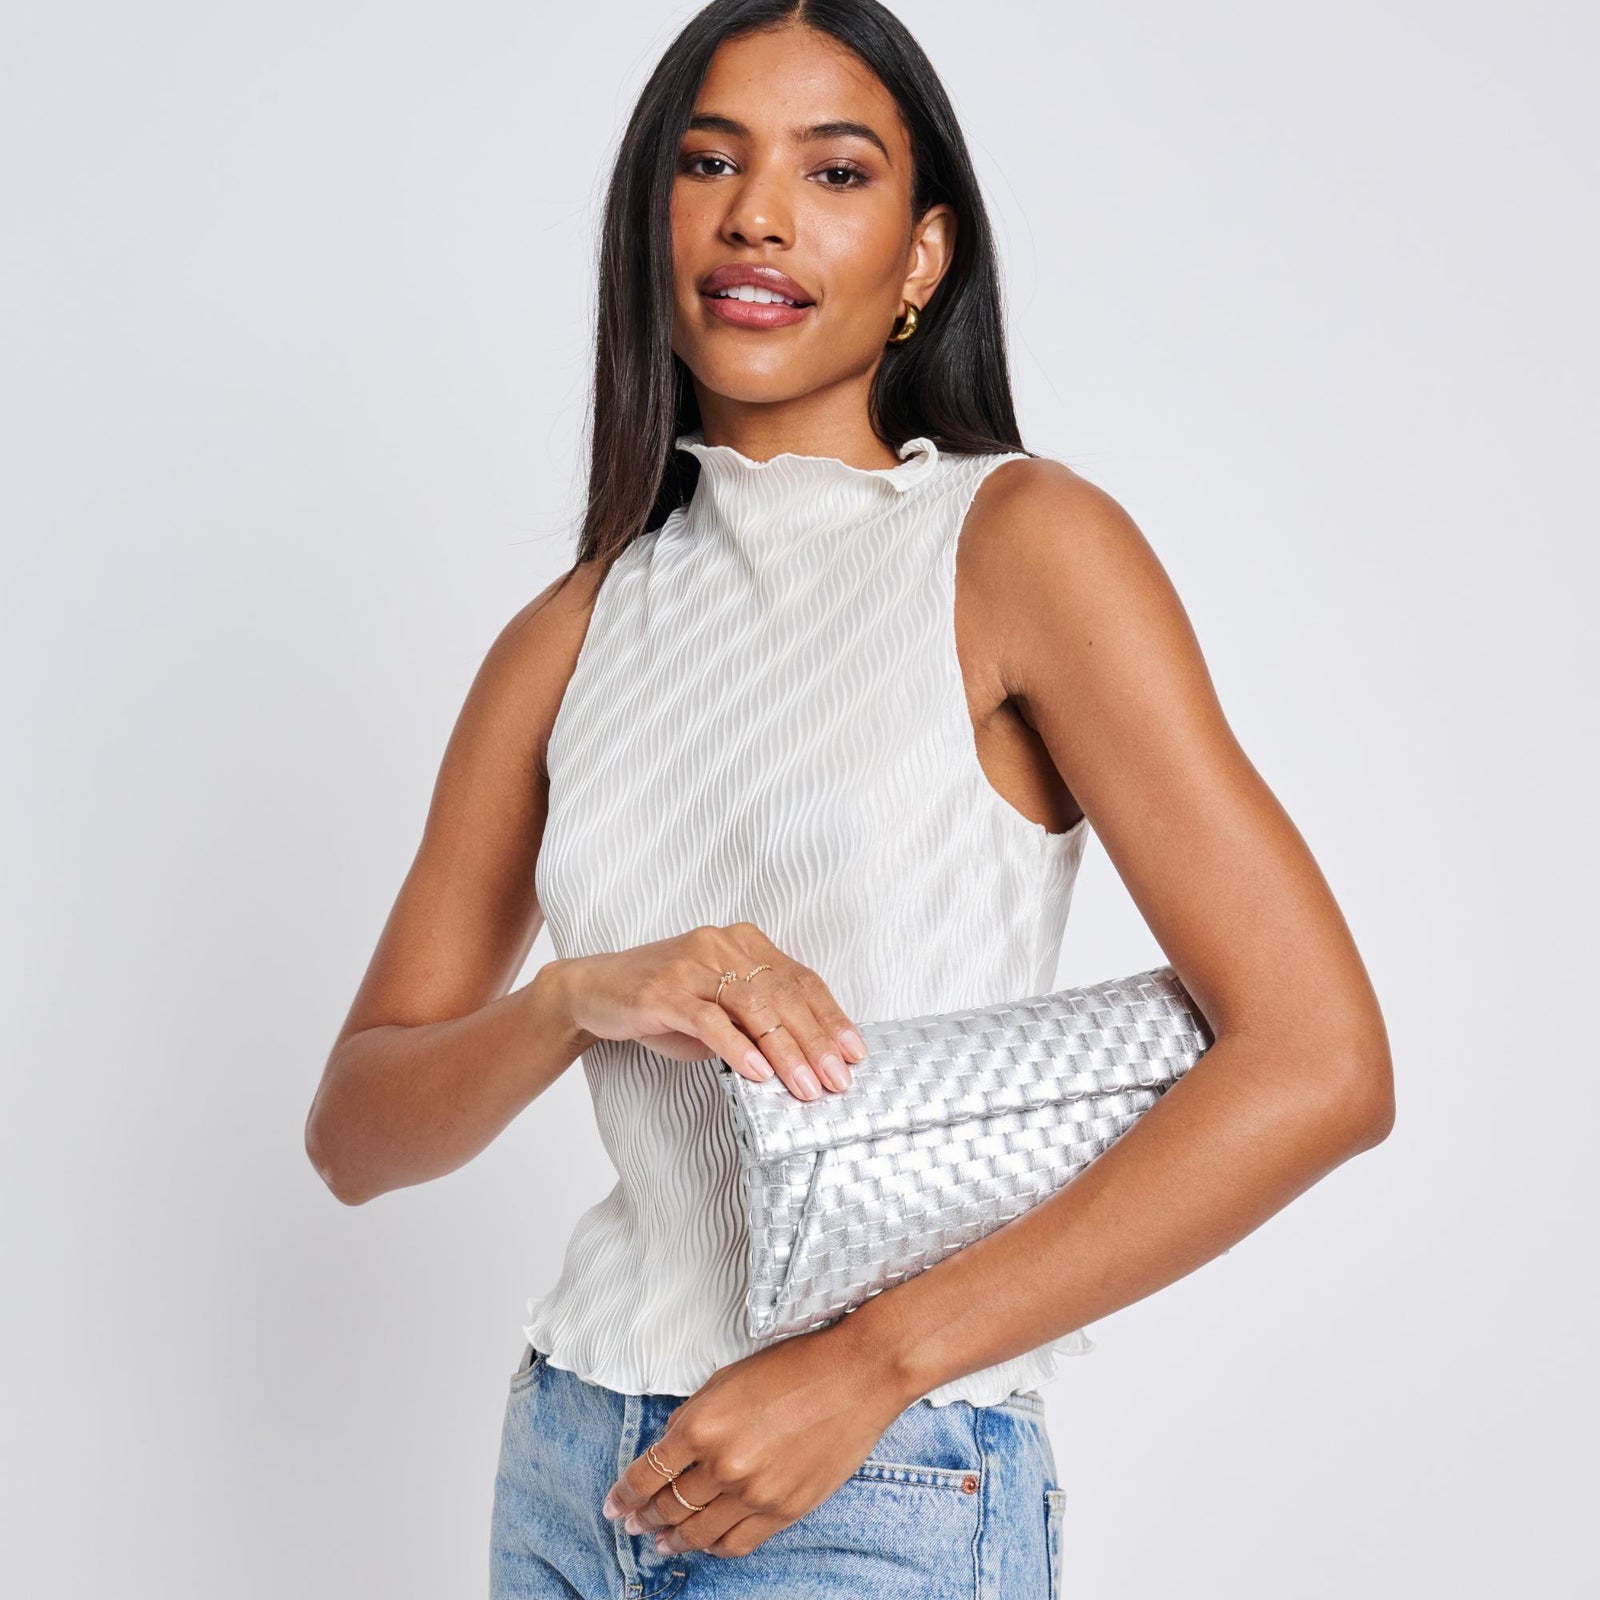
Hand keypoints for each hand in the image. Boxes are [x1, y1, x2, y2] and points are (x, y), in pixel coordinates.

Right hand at [557, 922, 868, 1098]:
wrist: (595, 990)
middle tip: (837, 1081)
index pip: (801, 979)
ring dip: (784, 1051)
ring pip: (752, 1007)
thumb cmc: (666, 1003)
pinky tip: (756, 1073)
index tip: (855, 1053)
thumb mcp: (719, 1008)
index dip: (831, 1017)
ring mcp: (691, 964)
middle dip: (815, 1042)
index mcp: (744, 943)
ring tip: (805, 1086)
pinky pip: (709, 1020)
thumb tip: (809, 1061)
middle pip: (783, 995)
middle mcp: (722, 944)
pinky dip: (737, 1047)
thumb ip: (758, 1022)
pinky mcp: (663, 991)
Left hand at [599, 1317, 912, 1558]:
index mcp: (702, 1425)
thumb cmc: (794, 1365)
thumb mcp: (728, 1377)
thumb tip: (670, 1446)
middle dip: (645, 1516)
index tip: (614, 1505)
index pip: (647, 1473)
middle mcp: (722, 1465)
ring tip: (661, 1540)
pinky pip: (738, 1543)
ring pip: (699, 1532)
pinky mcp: (785, 1510)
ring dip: (674, 1538)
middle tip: (633, 1522)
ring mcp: (755, 1493)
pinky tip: (704, 1544)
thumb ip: (694, 1415)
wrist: (856, 1375)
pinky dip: (715, 1548)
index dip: (624, 1494)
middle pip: (669, 1506)